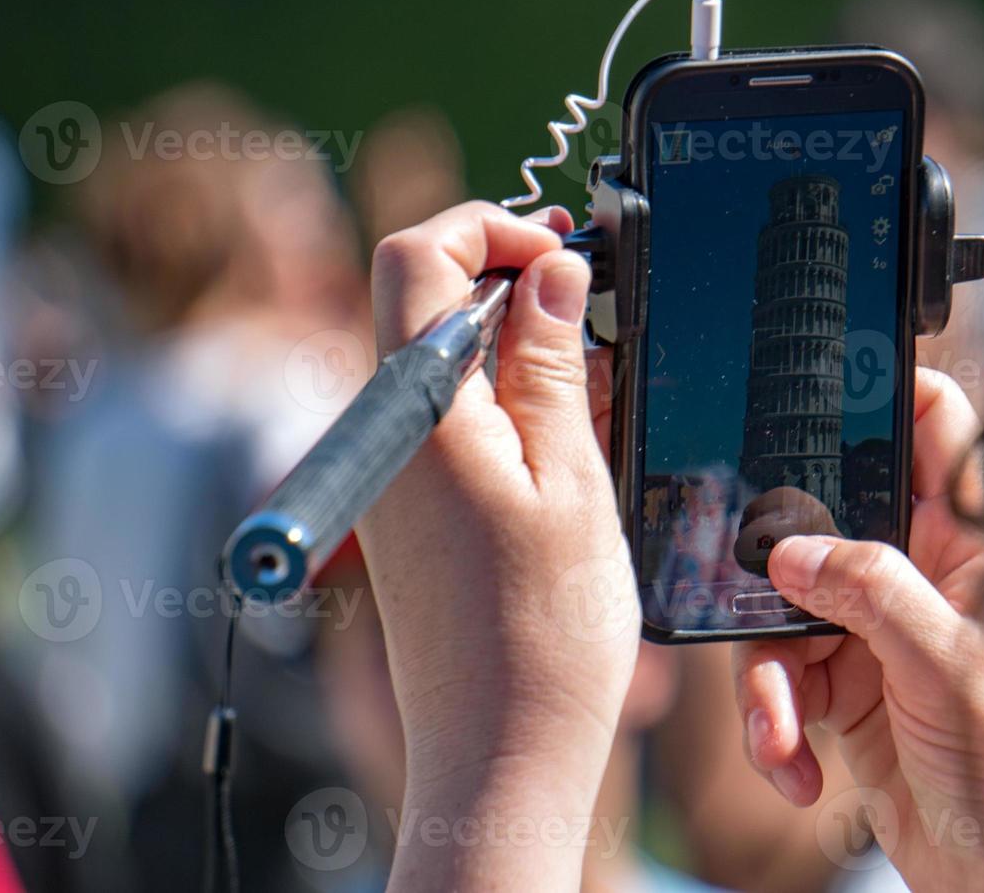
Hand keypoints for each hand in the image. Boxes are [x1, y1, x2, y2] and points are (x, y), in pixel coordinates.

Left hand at [356, 202, 638, 891]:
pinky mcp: (410, 510)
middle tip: (593, 314)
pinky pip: (449, 420)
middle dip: (510, 285)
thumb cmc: (546, 635)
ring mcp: (393, 475)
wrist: (501, 754)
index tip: (559, 251)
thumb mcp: (572, 479)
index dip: (486, 228)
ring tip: (596, 395)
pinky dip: (506, 407)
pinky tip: (569, 446)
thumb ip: (551, 363)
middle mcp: (387, 436)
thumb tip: (548, 268)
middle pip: (423, 303)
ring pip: (443, 363)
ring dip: (517, 353)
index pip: (415, 257)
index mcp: (418, 413)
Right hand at [731, 368, 983, 892]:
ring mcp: (874, 630)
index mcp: (966, 543)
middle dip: (779, 567)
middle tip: (762, 596)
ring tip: (782, 734)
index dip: (883, 390)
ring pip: (786, 608)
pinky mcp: (843, 688)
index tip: (821, 382)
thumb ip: (869, 589)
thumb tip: (789, 550)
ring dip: (768, 678)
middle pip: (824, 519)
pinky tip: (794, 766)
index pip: (933, 428)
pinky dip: (773, 723)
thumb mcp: (943, 664)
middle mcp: (916, 574)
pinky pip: (780, 677)